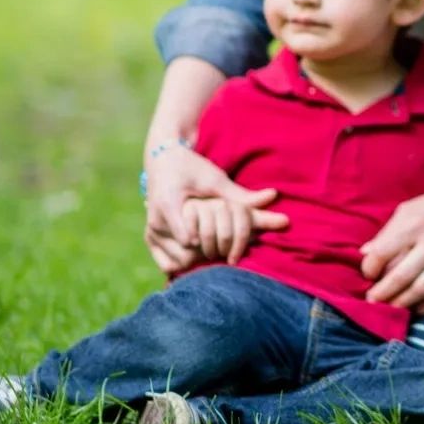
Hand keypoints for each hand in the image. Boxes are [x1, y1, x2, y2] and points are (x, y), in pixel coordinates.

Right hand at [144, 144, 286, 269]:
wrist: (163, 160)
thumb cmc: (192, 168)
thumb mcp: (215, 179)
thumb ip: (240, 195)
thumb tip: (274, 196)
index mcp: (170, 205)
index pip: (192, 240)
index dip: (212, 242)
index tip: (225, 240)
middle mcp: (156, 220)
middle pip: (186, 253)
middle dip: (208, 251)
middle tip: (223, 245)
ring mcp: (151, 230)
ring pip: (178, 261)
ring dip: (198, 258)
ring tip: (212, 246)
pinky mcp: (149, 236)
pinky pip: (168, 263)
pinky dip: (184, 261)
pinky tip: (198, 251)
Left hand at [359, 187, 423, 313]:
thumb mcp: (410, 209)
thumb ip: (387, 232)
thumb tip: (365, 253)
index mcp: (414, 224)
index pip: (383, 252)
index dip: (370, 267)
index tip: (368, 274)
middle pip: (401, 276)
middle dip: (382, 293)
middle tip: (372, 301)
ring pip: (423, 288)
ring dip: (403, 302)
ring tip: (392, 308)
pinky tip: (419, 309)